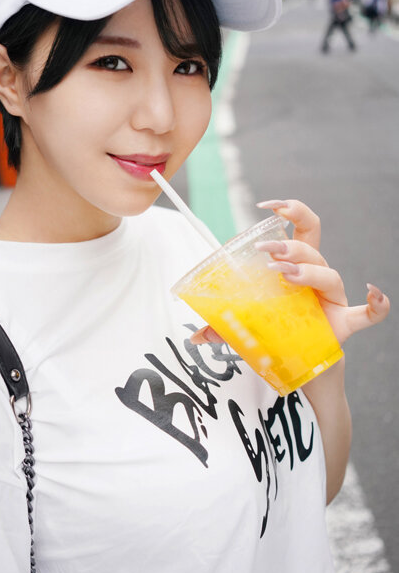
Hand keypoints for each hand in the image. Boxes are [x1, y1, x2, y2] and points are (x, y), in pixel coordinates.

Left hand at [191, 199, 389, 345]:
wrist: (304, 367)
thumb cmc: (279, 335)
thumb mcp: (248, 328)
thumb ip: (224, 328)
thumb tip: (195, 335)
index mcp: (298, 267)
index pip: (303, 227)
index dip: (292, 209)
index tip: (267, 205)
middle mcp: (319, 278)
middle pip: (313, 247)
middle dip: (291, 244)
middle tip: (267, 251)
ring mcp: (333, 300)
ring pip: (329, 275)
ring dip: (308, 270)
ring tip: (285, 276)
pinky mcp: (345, 325)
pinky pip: (369, 314)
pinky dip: (376, 303)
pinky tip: (371, 291)